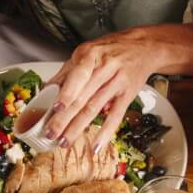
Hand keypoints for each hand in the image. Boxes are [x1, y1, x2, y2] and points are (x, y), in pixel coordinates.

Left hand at [42, 29, 165, 148]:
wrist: (144, 47)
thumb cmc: (112, 50)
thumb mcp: (88, 52)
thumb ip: (68, 72)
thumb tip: (47, 89)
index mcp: (91, 55)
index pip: (78, 76)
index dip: (67, 93)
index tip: (56, 108)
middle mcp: (105, 68)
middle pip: (83, 97)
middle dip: (64, 118)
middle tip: (51, 133)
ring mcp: (117, 82)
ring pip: (95, 108)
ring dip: (78, 128)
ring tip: (64, 141)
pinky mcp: (128, 95)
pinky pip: (116, 116)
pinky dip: (105, 132)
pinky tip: (96, 145)